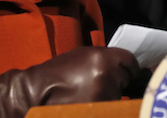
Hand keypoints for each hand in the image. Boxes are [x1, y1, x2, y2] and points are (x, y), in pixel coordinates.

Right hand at [0, 47, 139, 117]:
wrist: (35, 94)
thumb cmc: (58, 73)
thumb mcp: (82, 55)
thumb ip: (106, 58)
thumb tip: (124, 66)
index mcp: (104, 58)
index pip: (131, 63)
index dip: (128, 68)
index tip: (124, 73)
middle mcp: (107, 76)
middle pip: (126, 80)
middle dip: (118, 82)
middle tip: (101, 85)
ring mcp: (103, 96)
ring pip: (120, 96)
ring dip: (111, 97)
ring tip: (91, 96)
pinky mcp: (98, 110)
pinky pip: (111, 109)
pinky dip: (105, 108)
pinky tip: (92, 105)